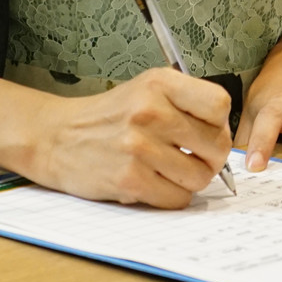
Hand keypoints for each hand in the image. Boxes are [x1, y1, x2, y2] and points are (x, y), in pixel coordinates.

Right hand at [24, 69, 232, 208]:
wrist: (57, 137)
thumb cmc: (109, 116)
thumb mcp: (145, 90)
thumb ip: (185, 104)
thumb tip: (224, 137)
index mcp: (159, 84)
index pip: (219, 104)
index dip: (219, 123)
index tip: (206, 130)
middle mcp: (150, 111)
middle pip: (216, 145)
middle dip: (210, 158)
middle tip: (191, 157)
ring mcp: (139, 146)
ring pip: (200, 176)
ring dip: (190, 180)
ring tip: (169, 171)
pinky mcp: (130, 178)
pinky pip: (177, 198)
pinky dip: (172, 196)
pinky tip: (154, 183)